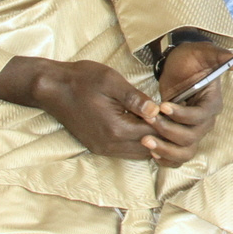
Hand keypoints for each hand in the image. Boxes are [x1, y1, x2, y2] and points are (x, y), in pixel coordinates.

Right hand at [0, 56, 163, 161]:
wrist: (51, 88)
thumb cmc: (82, 80)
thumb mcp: (111, 82)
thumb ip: (135, 98)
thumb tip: (157, 110)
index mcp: (116, 129)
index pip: (154, 134)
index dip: (169, 124)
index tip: (181, 111)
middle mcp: (109, 145)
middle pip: (149, 149)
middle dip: (164, 135)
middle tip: (176, 118)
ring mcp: (102, 148)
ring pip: (138, 153)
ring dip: (152, 140)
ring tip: (162, 121)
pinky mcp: (97, 146)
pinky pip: (125, 151)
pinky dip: (138, 142)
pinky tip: (144, 126)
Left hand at [146, 40, 232, 163]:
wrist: (178, 66)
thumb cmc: (191, 58)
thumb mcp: (204, 52)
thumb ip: (220, 56)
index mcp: (213, 103)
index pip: (201, 116)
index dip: (182, 115)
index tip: (163, 105)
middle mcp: (205, 121)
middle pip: (191, 137)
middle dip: (168, 130)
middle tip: (148, 119)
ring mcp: (193, 130)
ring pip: (185, 152)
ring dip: (165, 149)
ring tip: (145, 140)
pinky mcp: (181, 136)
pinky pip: (177, 156)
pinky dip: (166, 159)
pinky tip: (151, 152)